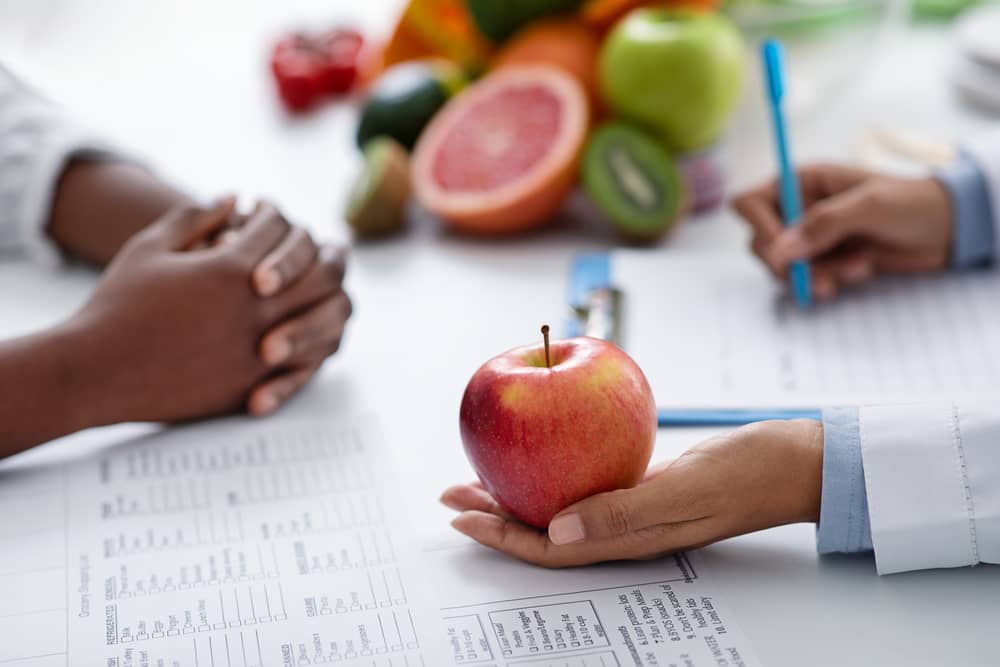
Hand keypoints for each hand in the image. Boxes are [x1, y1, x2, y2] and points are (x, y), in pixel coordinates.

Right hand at [70, 199, 349, 424]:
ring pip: (325, 316)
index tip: (264, 213)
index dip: (274, 216)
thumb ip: (195, 217)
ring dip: (328, 296)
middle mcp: (255, 307)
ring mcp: (260, 349)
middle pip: (319, 270)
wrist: (97, 372)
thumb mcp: (150, 247)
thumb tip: (234, 197)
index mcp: (230, 268)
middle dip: (318, 253)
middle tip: (313, 249)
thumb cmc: (118, 305)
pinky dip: (314, 342)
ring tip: (318, 287)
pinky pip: (308, 362)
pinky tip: (305, 329)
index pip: (279, 228)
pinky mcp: (256, 383)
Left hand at [441, 419, 822, 567]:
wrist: (793, 461)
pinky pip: (586, 481)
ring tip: (481, 478)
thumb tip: (558, 532)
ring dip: (517, 493)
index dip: (500, 536)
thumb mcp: (685, 491)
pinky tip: (542, 452)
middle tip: (452, 495)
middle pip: (544, 528)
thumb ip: (624, 512)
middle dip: (494, 515)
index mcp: (629, 537)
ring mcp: (633, 506)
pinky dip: (554, 468)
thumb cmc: (748, 474)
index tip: (461, 517)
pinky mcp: (643, 483)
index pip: (549, 547)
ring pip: (560, 505)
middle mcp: (623, 527)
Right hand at [732, 165, 952, 300]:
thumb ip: (825, 224)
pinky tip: (859, 272)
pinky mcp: (824, 261)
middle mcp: (798, 209)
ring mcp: (810, 238)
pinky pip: (805, 280)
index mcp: (802, 183)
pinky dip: (827, 283)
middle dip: (790, 263)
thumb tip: (782, 250)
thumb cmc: (914, 203)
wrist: (950, 229)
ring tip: (856, 268)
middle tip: (822, 274)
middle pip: (761, 243)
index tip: (783, 251)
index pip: (750, 203)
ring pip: (783, 267)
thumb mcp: (871, 205)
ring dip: (814, 275)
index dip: (758, 228)